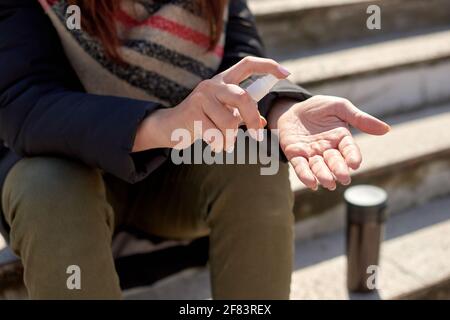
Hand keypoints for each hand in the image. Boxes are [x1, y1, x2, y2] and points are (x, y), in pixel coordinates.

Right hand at [133, 56, 290, 151]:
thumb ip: (242, 116)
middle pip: (243, 97)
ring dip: (230, 140)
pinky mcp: (192, 113)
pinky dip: (220, 146)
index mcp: (223, 81)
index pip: (247, 65)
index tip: (286, 73)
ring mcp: (201, 97)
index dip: (268, 66)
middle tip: (256, 136)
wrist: (169, 127)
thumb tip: (263, 123)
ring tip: (223, 143)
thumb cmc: (201, 120)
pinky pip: (217, 135)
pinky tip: (214, 146)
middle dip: (253, 119)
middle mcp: (212, 85)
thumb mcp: (223, 114)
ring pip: (230, 123)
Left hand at [269, 95, 389, 190]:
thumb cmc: (319, 108)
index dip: (352, 157)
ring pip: (318, 167)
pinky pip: (300, 167)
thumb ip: (359, 118)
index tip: (355, 164)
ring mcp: (311, 154)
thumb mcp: (339, 107)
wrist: (292, 108)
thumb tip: (386, 129)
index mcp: (341, 138)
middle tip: (343, 178)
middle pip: (334, 161)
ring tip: (329, 183)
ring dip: (323, 176)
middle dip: (339, 169)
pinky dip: (305, 175)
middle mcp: (327, 149)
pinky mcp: (295, 155)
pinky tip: (311, 183)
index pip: (349, 150)